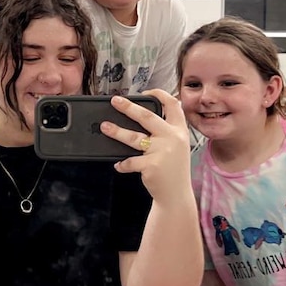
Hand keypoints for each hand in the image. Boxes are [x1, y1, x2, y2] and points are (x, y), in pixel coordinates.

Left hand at [100, 89, 190, 203]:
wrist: (176, 195)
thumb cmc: (173, 170)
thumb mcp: (178, 146)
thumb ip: (167, 131)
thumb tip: (144, 115)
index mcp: (179, 130)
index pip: (173, 105)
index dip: (159, 94)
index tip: (146, 91)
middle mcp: (172, 138)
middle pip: (147, 116)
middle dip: (128, 107)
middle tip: (115, 101)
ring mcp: (162, 151)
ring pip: (133, 137)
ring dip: (116, 131)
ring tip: (105, 127)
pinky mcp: (151, 165)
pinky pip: (130, 161)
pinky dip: (122, 164)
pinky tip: (119, 165)